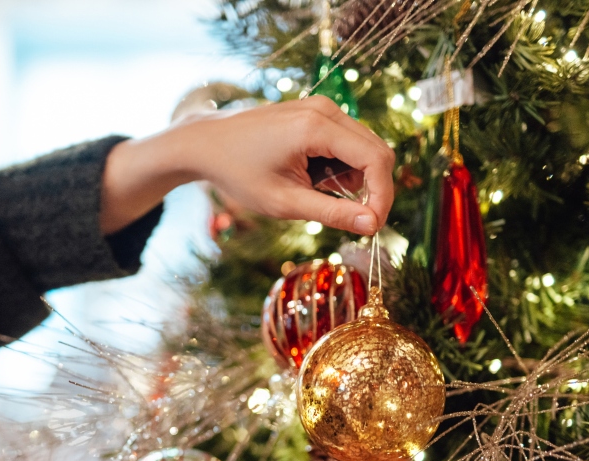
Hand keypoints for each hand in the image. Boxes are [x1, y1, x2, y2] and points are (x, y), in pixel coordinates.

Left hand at [99, 97, 394, 235]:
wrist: (206, 143)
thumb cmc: (238, 172)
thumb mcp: (285, 202)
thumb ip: (332, 213)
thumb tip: (372, 225)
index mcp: (316, 127)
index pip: (376, 160)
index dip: (382, 195)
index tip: (373, 225)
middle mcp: (325, 109)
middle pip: (377, 151)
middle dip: (372, 188)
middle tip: (350, 218)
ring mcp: (322, 107)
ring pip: (364, 148)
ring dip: (352, 178)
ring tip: (312, 190)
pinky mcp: (317, 112)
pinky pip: (347, 142)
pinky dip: (340, 166)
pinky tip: (310, 176)